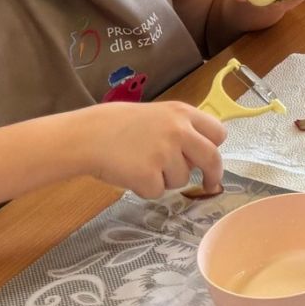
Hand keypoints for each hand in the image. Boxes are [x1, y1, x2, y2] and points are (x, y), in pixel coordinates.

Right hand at [78, 101, 225, 198]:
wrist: (87, 136)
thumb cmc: (118, 126)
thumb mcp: (156, 116)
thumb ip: (180, 130)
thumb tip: (199, 156)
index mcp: (182, 113)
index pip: (217, 132)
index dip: (215, 148)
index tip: (212, 161)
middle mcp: (179, 131)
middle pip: (212, 159)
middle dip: (212, 175)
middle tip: (208, 184)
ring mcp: (165, 153)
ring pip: (181, 179)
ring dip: (165, 179)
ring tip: (141, 164)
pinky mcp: (150, 175)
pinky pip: (158, 192)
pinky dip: (146, 189)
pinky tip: (131, 174)